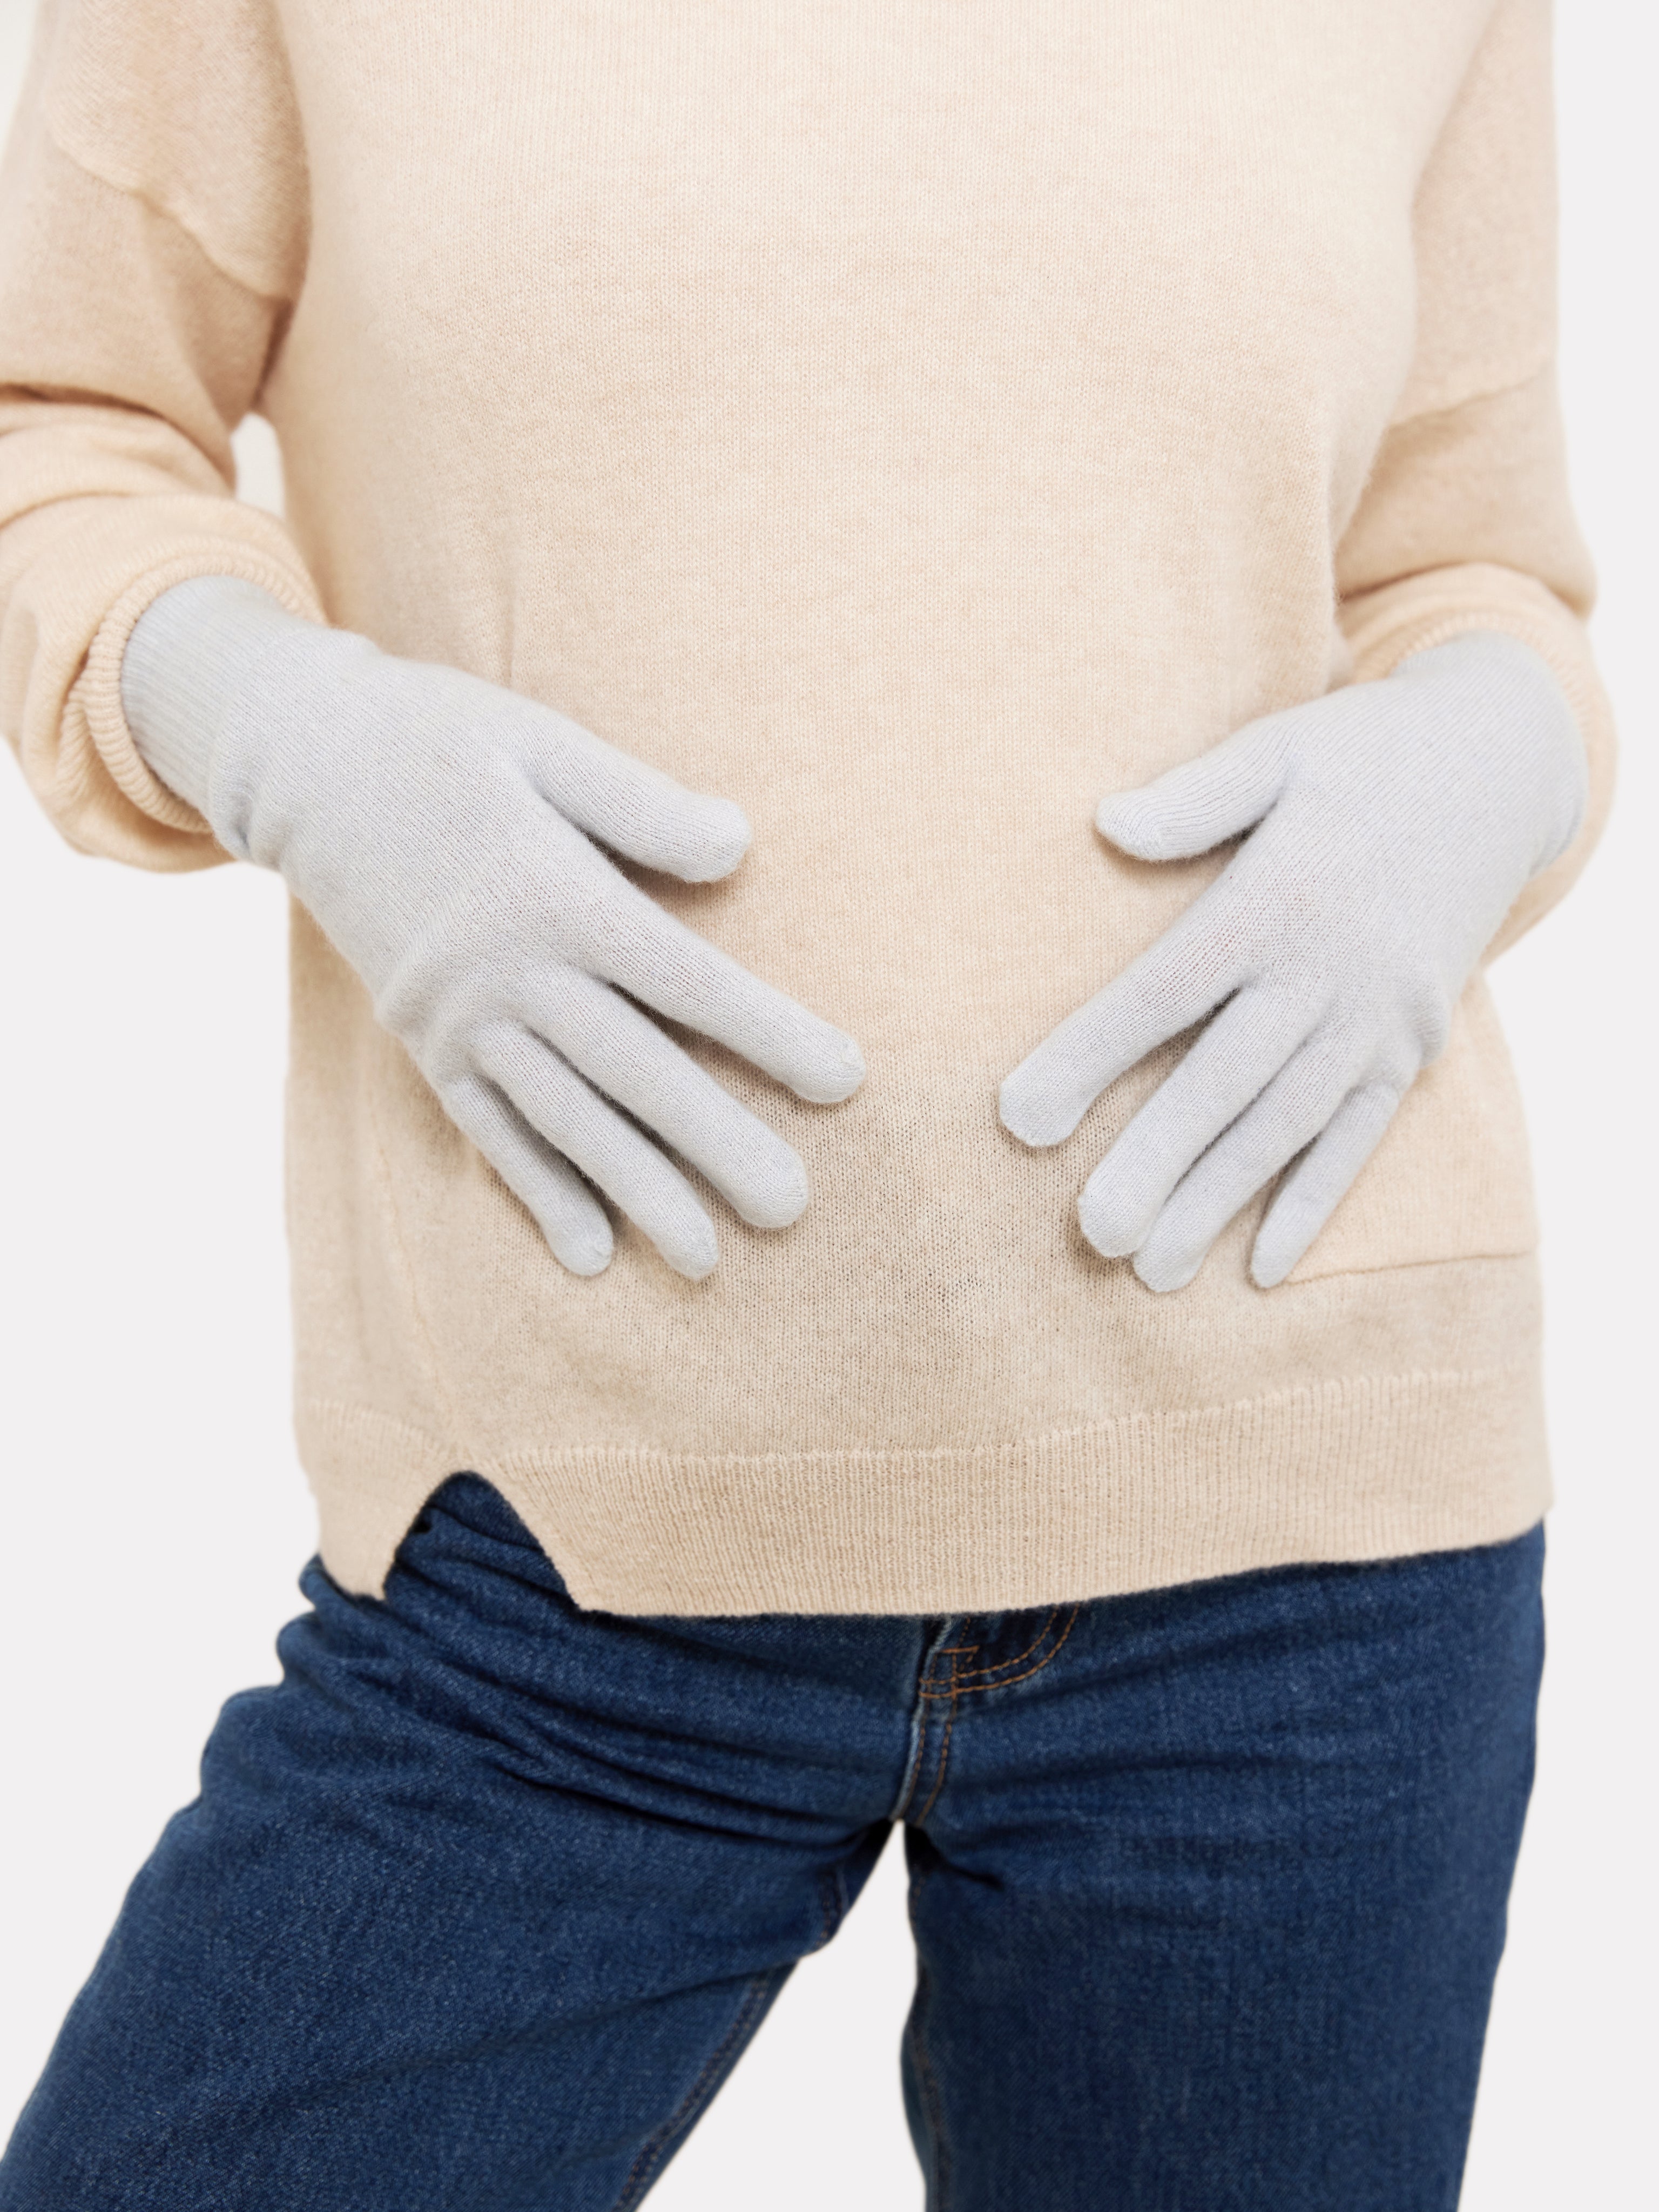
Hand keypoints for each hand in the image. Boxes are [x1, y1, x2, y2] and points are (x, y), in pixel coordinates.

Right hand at [121, 578, 863, 1280]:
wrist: (300, 763)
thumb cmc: (440, 740)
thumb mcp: (542, 741)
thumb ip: (639, 802)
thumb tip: (739, 845)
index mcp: (555, 893)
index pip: (683, 979)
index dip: (766, 1033)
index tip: (845, 1082)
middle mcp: (511, 971)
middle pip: (631, 1070)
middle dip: (713, 1143)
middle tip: (789, 1209)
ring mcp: (463, 1018)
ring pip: (564, 1119)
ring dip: (636, 1190)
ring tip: (704, 1260)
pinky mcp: (427, 1043)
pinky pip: (490, 1130)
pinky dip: (539, 1193)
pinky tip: (591, 1252)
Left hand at [999, 634, 1584, 1291]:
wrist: (1502, 769)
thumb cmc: (1362, 758)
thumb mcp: (1279, 749)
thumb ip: (1196, 797)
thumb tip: (1105, 823)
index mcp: (1279, 898)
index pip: (1165, 992)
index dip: (1091, 1057)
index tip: (1018, 1118)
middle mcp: (1329, 972)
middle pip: (1226, 1080)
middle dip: (1157, 1161)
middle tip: (1091, 1233)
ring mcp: (1379, 1018)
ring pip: (1287, 1126)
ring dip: (1220, 1202)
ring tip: (1153, 1272)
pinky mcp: (1413, 1047)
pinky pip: (1359, 1139)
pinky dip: (1313, 1204)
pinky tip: (1260, 1266)